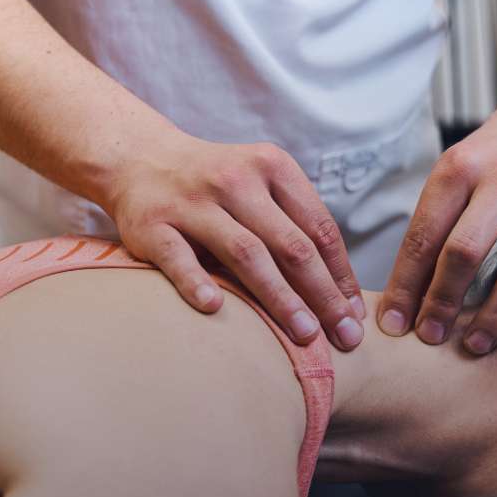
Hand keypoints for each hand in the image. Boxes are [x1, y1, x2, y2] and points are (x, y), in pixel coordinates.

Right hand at [102, 133, 365, 350]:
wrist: (141, 160)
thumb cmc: (215, 187)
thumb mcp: (259, 185)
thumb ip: (294, 225)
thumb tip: (342, 294)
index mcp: (272, 167)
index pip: (319, 227)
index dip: (341, 274)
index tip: (355, 314)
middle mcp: (236, 179)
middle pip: (291, 245)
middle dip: (323, 294)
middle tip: (345, 336)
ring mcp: (192, 201)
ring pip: (246, 253)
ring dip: (279, 297)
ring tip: (303, 335)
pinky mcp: (153, 223)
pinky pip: (179, 257)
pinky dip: (196, 282)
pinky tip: (214, 308)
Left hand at [376, 110, 496, 353]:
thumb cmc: (487, 165)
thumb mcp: (449, 180)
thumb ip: (428, 232)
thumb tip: (400, 304)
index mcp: (460, 168)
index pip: (425, 236)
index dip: (406, 284)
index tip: (394, 323)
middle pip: (468, 249)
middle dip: (443, 299)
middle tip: (429, 336)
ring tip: (476, 344)